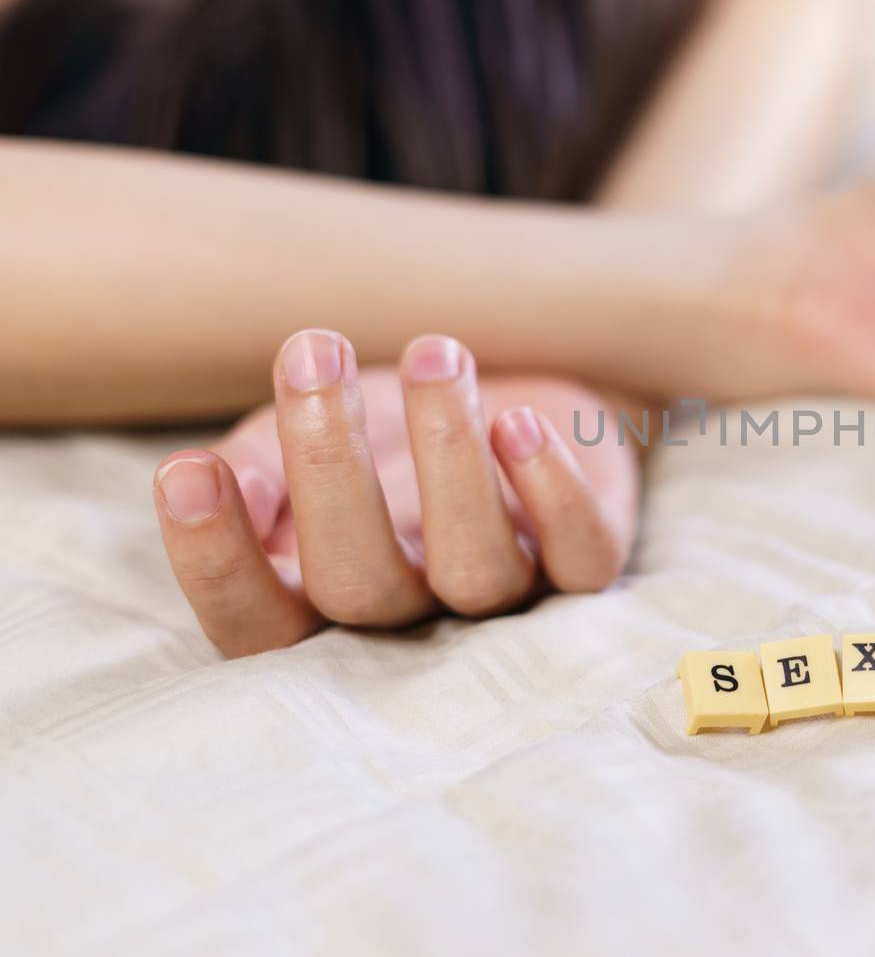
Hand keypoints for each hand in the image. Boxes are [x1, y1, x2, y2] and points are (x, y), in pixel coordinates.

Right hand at [152, 330, 636, 657]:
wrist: (509, 397)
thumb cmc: (380, 439)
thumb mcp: (291, 448)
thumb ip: (253, 474)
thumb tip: (224, 488)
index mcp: (322, 606)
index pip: (255, 624)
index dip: (217, 562)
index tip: (186, 471)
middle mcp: (412, 617)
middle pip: (359, 587)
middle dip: (328, 469)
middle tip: (313, 354)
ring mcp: (505, 594)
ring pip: (476, 568)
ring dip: (448, 458)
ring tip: (432, 354)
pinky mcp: (586, 557)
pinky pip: (582, 555)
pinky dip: (553, 492)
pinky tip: (517, 424)